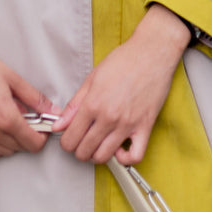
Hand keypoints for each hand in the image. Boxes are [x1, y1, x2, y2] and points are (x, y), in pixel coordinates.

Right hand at [0, 3, 56, 161]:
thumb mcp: (11, 77)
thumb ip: (34, 97)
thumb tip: (50, 109)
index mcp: (5, 117)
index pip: (33, 143)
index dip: (43, 136)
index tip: (44, 126)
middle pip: (21, 148)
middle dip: (29, 135)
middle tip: (29, 117)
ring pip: (5, 152)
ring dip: (13, 142)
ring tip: (11, 119)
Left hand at [54, 5, 190, 165]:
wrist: (152, 53)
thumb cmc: (124, 60)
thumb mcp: (93, 78)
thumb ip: (74, 104)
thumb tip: (59, 124)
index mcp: (93, 103)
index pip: (71, 137)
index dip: (66, 142)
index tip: (68, 139)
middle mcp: (109, 117)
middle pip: (85, 151)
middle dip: (78, 150)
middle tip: (81, 142)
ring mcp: (128, 124)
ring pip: (105, 156)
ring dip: (96, 155)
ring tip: (97, 145)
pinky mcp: (145, 127)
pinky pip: (135, 156)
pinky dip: (125, 159)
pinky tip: (120, 148)